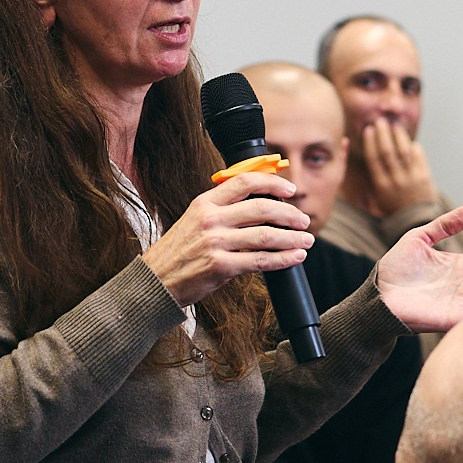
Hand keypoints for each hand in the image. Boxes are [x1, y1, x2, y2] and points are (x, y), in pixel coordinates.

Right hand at [142, 172, 312, 308]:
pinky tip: (295, 257)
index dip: (273, 182)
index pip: (244, 181)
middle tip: (304, 220)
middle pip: (262, 208)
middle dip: (290, 213)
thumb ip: (223, 210)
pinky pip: (261, 261)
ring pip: (266, 235)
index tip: (290, 189)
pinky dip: (284, 259)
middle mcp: (210, 219)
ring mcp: (215, 242)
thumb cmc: (180, 252)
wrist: (156, 281)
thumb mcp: (195, 220)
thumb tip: (264, 207)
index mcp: (204, 202)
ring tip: (306, 240)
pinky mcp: (220, 266)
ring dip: (292, 238)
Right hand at [360, 120, 439, 216]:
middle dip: (383, 133)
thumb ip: (374, 178)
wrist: (416, 220)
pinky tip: (409, 141)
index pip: (374, 159)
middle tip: (380, 121)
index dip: (370, 142)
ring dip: (398, 136)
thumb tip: (369, 156)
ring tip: (394, 126)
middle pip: (388, 151)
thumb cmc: (394, 207)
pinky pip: (418, 157)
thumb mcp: (378, 197)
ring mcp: (411, 178)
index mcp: (381, 185)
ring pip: (403, 151)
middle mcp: (395, 180)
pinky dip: (414, 147)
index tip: (368, 129)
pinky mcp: (424, 177)